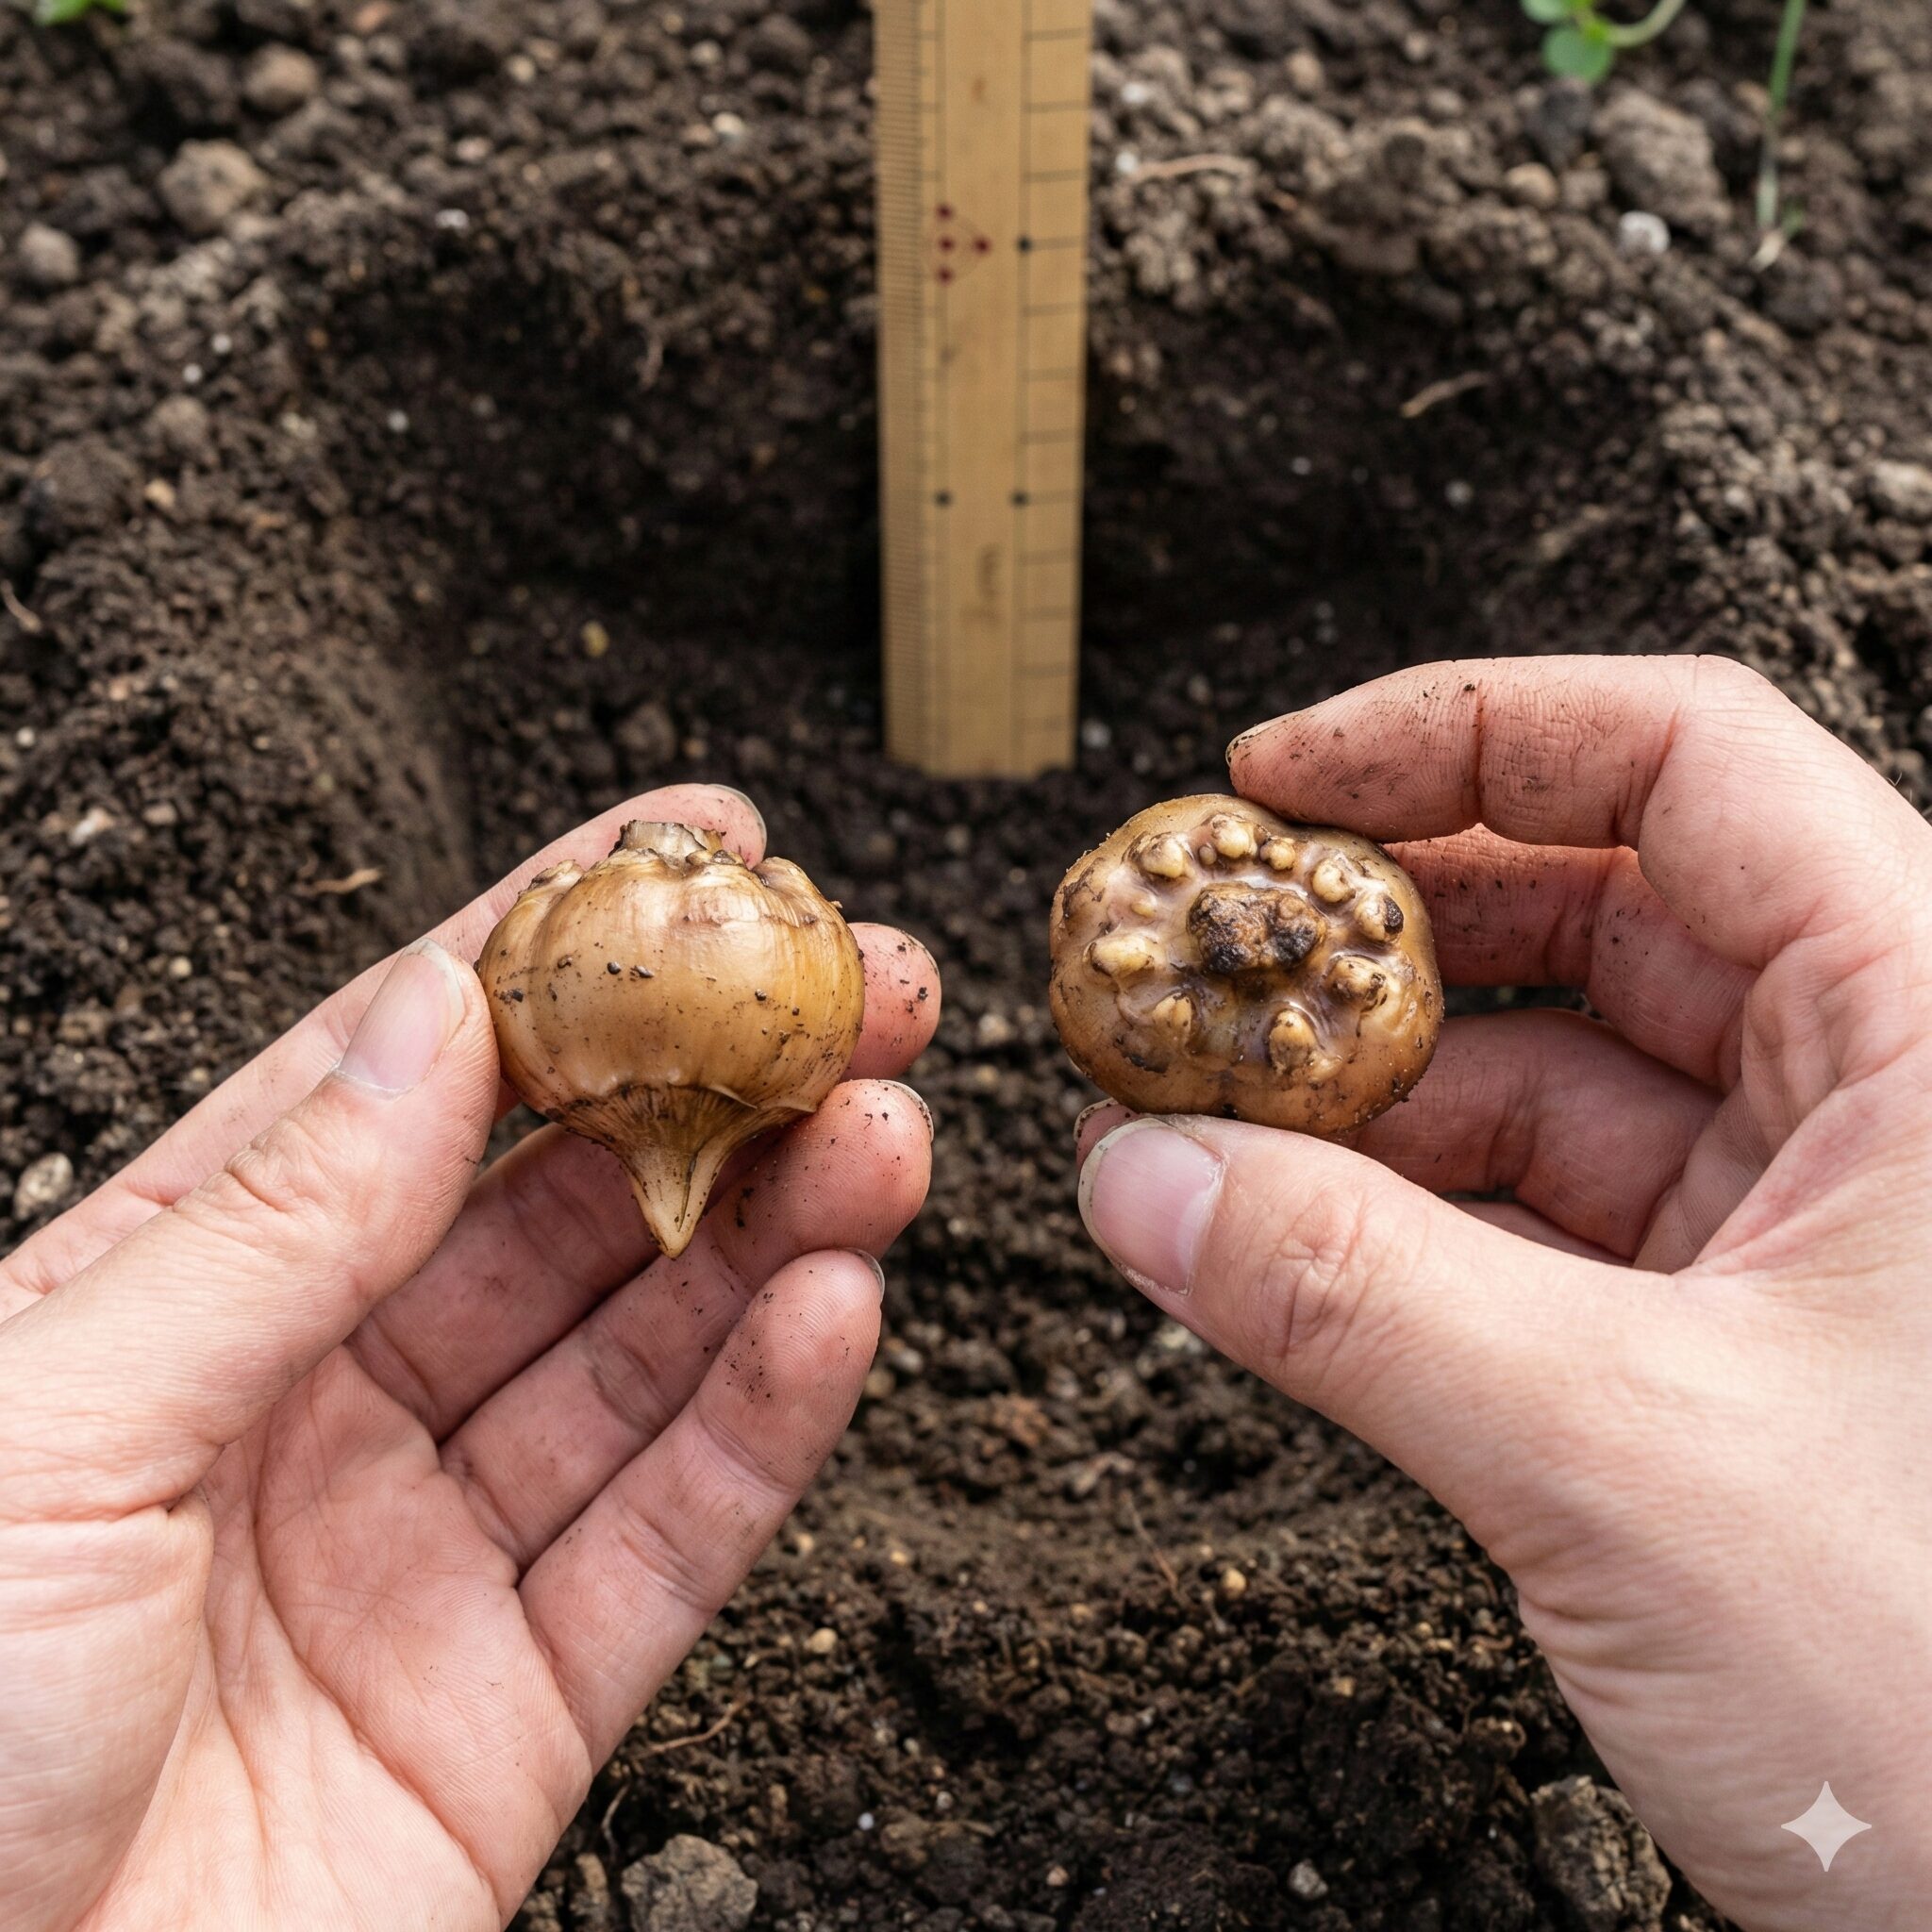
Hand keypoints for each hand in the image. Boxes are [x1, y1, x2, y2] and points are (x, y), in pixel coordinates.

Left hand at [0, 786, 939, 1931]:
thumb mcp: (39, 1433)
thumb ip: (267, 1225)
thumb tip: (427, 1017)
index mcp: (173, 1310)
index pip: (400, 1079)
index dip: (553, 947)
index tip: (688, 846)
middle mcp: (314, 1412)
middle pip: (567, 1205)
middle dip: (721, 1083)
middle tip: (850, 988)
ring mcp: (422, 1558)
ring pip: (646, 1352)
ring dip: (781, 1229)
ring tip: (883, 1130)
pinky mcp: (512, 1711)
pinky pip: (668, 1538)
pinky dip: (766, 1421)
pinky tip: (836, 1308)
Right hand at [1075, 657, 1931, 1931]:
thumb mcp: (1627, 1462)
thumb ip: (1354, 1299)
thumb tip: (1138, 1178)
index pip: (1686, 763)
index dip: (1461, 733)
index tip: (1276, 781)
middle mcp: (1886, 1096)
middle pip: (1598, 906)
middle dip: (1381, 927)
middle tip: (1205, 953)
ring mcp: (1812, 1220)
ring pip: (1554, 1074)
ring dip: (1369, 1087)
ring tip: (1204, 1110)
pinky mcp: (1744, 1337)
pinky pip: (1543, 1215)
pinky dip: (1405, 1213)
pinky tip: (1282, 1230)